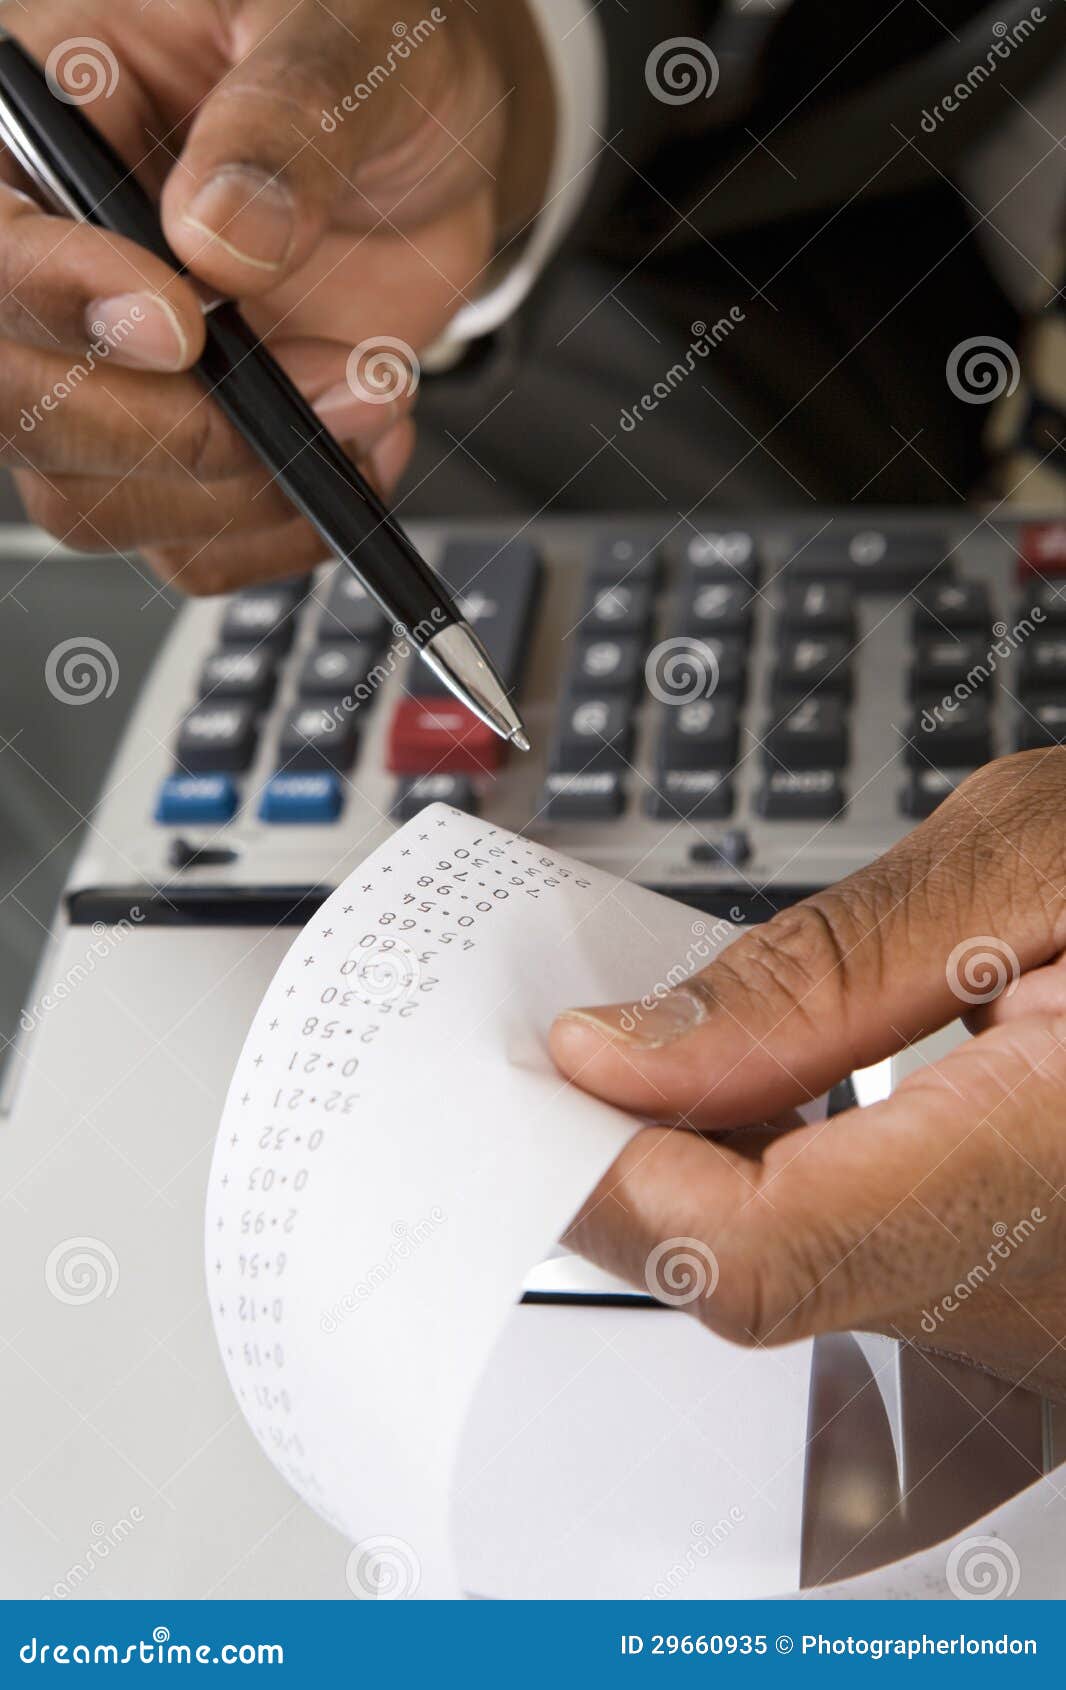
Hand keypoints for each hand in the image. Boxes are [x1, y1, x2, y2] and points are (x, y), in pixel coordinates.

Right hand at [0, 1, 551, 591]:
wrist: (426, 138)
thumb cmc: (362, 53)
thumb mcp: (339, 31)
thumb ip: (283, 121)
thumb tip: (221, 236)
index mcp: (42, 127)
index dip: (61, 300)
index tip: (182, 325)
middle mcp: (58, 267)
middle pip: (16, 405)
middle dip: (163, 431)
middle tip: (298, 394)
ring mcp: (116, 374)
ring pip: (91, 499)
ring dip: (241, 487)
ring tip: (369, 393)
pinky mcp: (189, 446)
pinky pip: (189, 544)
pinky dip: (281, 527)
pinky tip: (361, 449)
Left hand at [550, 750, 1065, 1399]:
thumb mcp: (1034, 855)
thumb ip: (822, 970)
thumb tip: (623, 1056)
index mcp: (1052, 1165)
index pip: (752, 1254)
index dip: (611, 1174)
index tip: (544, 1072)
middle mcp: (1039, 1290)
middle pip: (744, 1283)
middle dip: (625, 1160)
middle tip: (579, 1034)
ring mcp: (1029, 1314)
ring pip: (781, 1283)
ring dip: (686, 1166)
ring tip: (668, 1041)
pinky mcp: (1019, 1294)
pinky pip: (845, 1266)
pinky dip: (762, 1178)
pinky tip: (757, 1087)